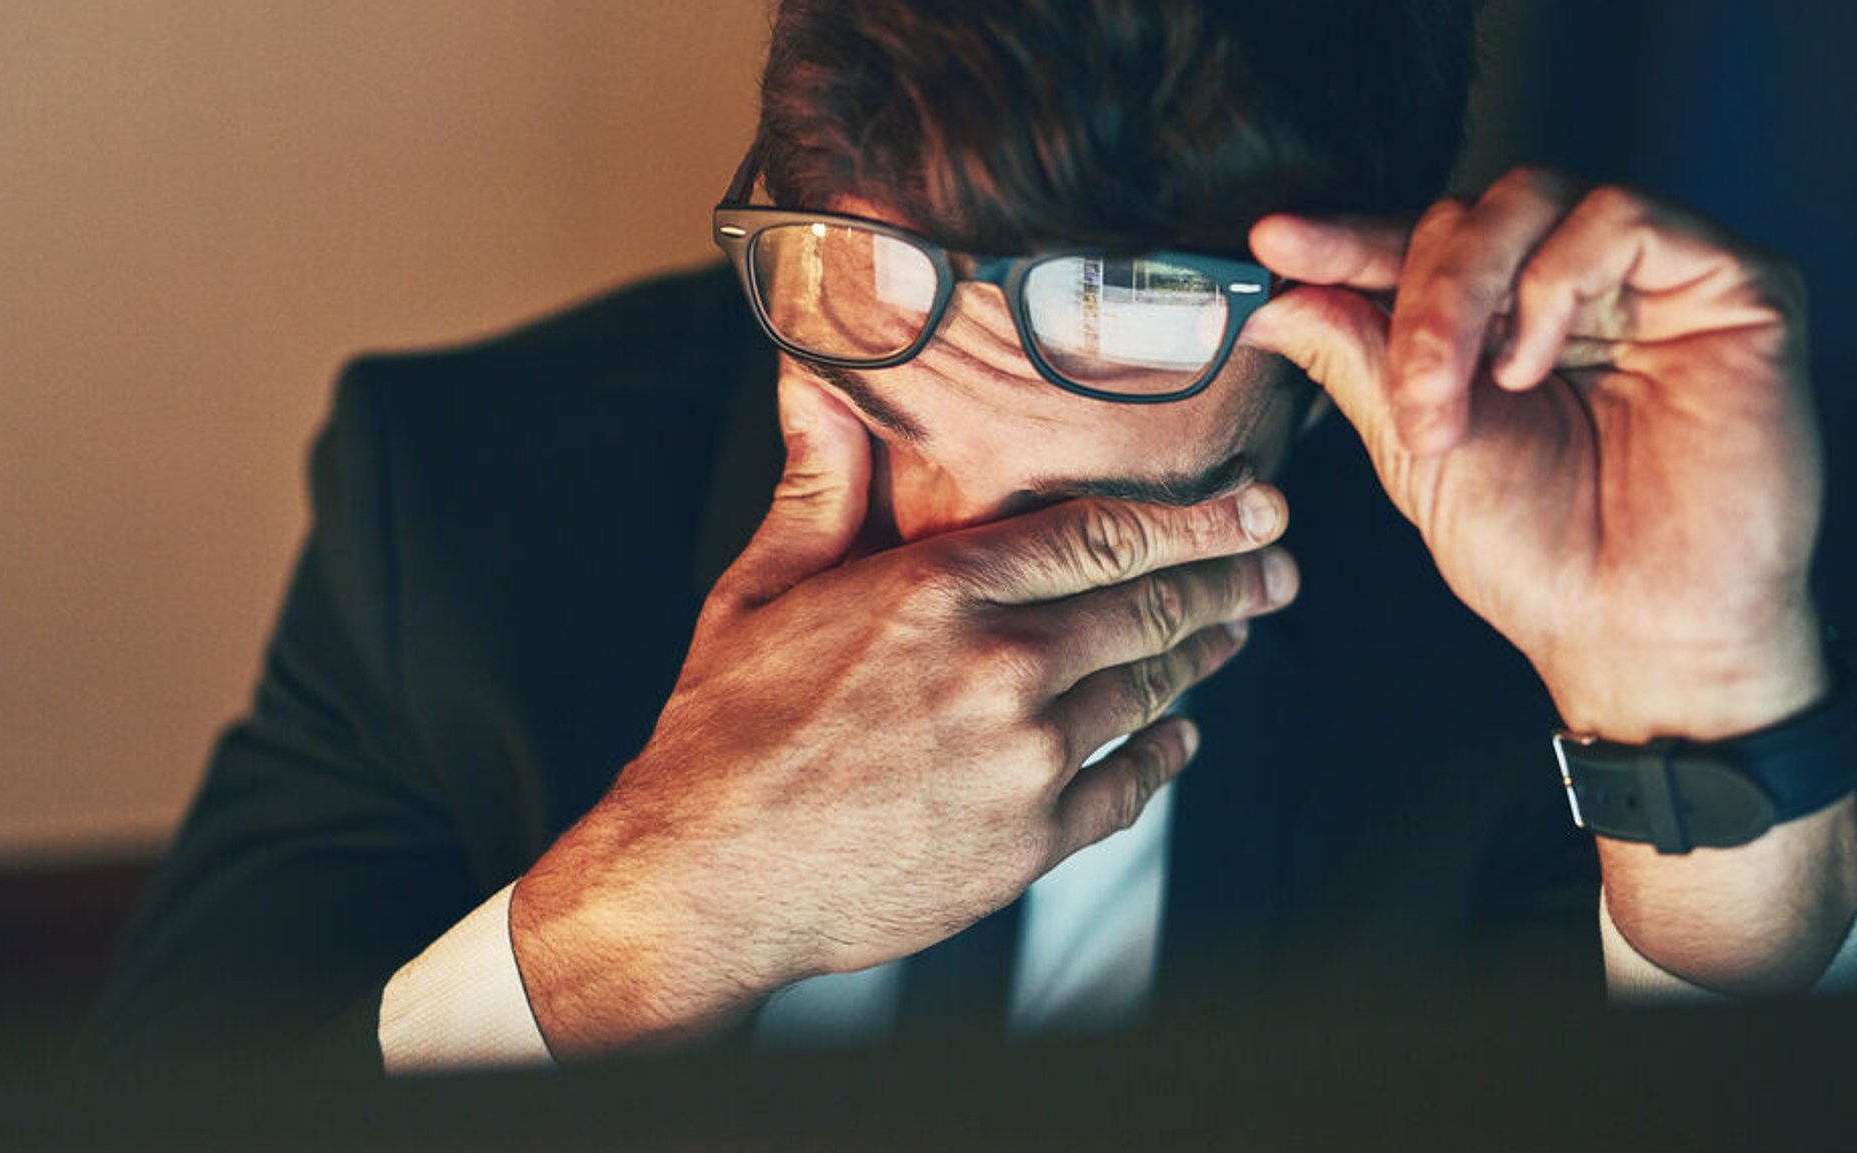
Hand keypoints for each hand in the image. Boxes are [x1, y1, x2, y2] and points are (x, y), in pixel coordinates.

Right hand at [510, 365, 1297, 1055]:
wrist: (706, 879)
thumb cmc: (723, 733)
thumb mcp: (757, 590)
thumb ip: (818, 487)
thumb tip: (820, 387)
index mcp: (937, 590)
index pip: (1105, 535)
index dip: (1198, 517)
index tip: (1256, 505)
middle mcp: (998, 667)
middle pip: (1152, 608)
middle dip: (1232, 580)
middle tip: (1277, 565)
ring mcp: (1024, 760)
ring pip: (1150, 692)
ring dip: (1205, 658)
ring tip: (1234, 634)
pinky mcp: (1029, 843)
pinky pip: (1128, 786)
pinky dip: (1164, 755)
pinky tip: (1178, 738)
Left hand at [1246, 168, 1825, 739]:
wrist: (1635, 631)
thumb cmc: (1542, 556)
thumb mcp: (1418, 451)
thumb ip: (1358, 362)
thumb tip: (1280, 299)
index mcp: (1506, 325)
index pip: (1421, 249)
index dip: (1346, 241)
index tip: (1274, 243)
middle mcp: (1580, 289)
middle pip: (1471, 213)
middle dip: (1414, 296)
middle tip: (1410, 393)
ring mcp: (1655, 281)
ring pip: (1533, 199)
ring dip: (1467, 293)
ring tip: (1462, 396)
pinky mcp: (1730, 282)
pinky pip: (1621, 217)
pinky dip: (1556, 282)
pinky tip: (1535, 365)